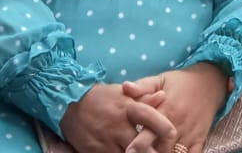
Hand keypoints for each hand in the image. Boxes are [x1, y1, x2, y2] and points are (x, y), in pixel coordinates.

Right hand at [61, 82, 175, 152]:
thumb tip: (163, 95)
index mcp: (126, 107)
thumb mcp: (122, 93)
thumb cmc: (101, 98)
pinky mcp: (94, 151)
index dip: (162, 125)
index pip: (148, 115)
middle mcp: (117, 125)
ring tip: (143, 152)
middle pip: (140, 145)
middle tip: (160, 151)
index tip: (172, 133)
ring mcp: (105, 140)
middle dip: (151, 151)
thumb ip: (143, 96)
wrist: (69, 104)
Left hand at [123, 65, 225, 152]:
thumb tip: (125, 87)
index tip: (129, 151)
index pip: (151, 130)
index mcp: (166, 110)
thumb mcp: (160, 79)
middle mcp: (178, 124)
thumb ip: (143, 86)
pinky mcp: (200, 139)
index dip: (139, 143)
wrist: (210, 82)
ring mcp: (190, 134)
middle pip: (162, 148)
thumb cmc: (180, 82)